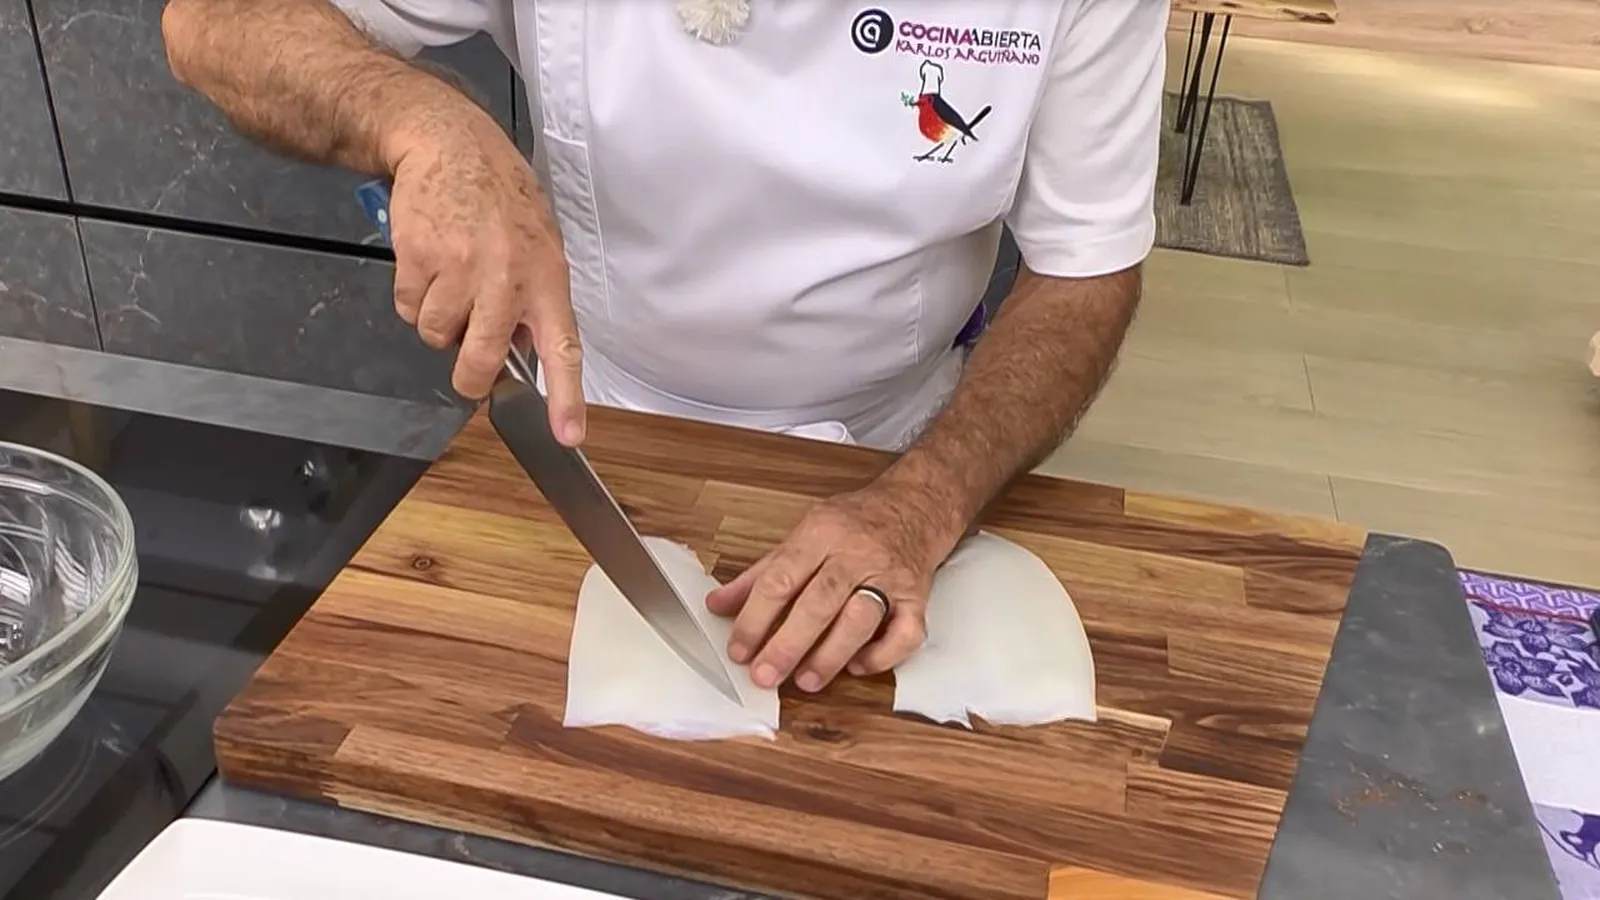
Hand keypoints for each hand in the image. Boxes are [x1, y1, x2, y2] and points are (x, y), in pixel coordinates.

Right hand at [384, 106, 584, 443]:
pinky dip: (412, 295)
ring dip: (437, 320)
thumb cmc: (499, 195)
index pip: (563, 348)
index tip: (567, 435)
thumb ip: (535, 298)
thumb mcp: (538, 243)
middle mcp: (506, 278)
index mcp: (547, 277)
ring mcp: (460, 270)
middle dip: (469, 377)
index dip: (566, 397)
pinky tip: (428, 262)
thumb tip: (528, 348)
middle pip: (480, 358)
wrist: (449, 145)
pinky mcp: (419, 261)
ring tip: (450, 278)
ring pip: (435, 335)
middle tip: (468, 368)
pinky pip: (407, 308)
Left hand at [705, 480, 961, 691]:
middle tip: (764, 676)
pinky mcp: (918, 597)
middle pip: (818, 603)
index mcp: (822, 532)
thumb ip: (761, 573)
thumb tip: (718, 605)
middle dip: (787, 645)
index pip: (781, 579)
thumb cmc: (854, 522)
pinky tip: (857, 666)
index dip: (755, 618)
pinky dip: (881, 656)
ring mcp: (891, 575)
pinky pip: (906, 633)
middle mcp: (856, 553)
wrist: (917, 505)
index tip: (739, 650)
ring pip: (860, 620)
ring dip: (830, 655)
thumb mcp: (803, 534)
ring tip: (805, 681)